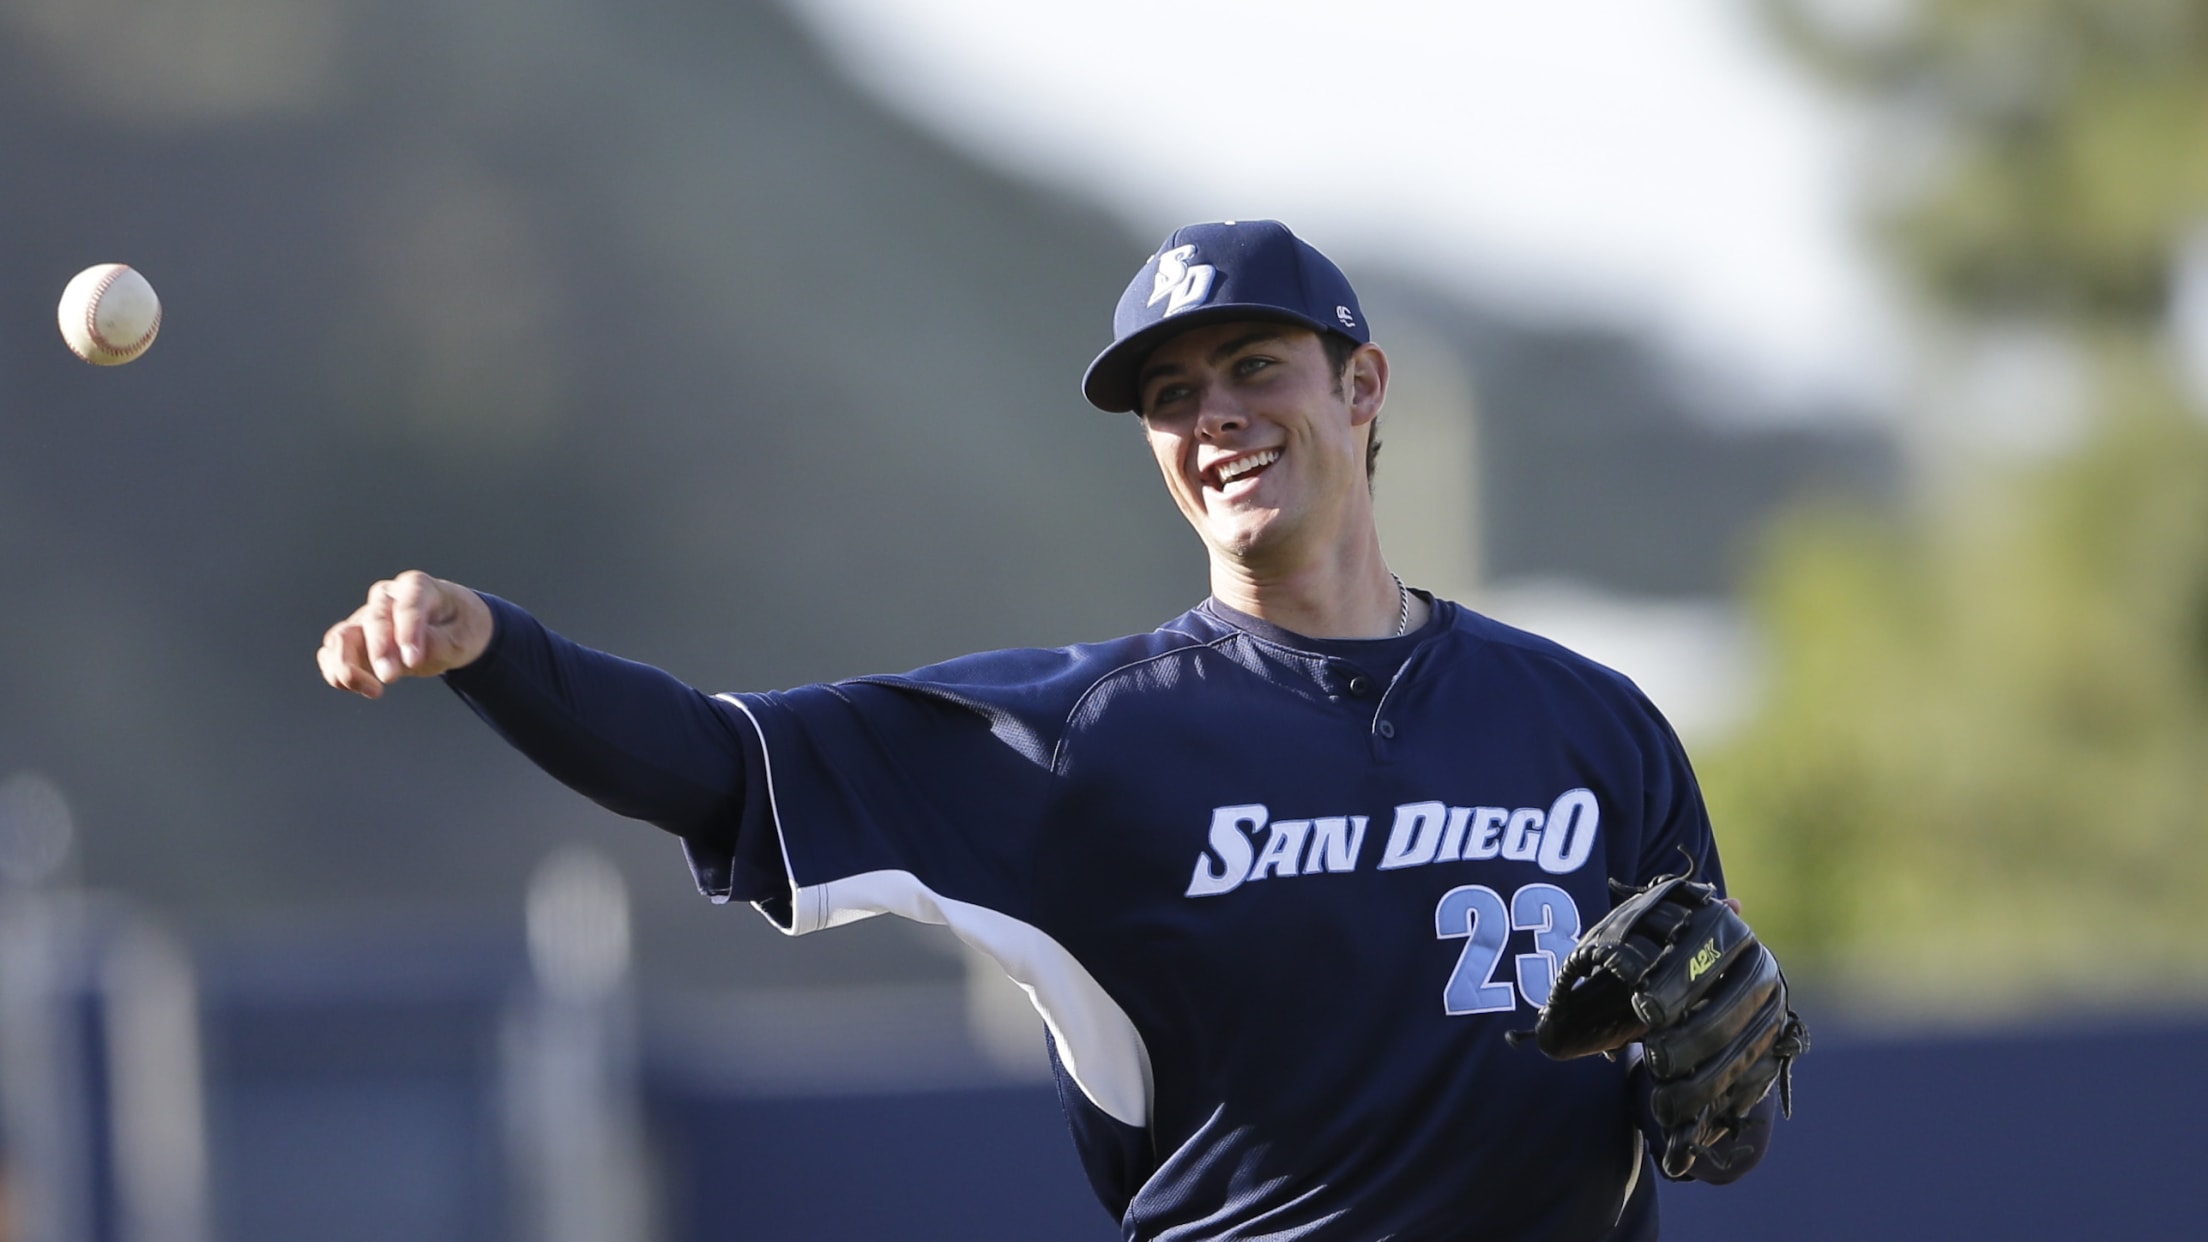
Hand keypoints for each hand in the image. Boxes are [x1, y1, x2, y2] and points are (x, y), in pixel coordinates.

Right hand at [318, 570, 494, 698]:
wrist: (451, 628)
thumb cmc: (458, 627)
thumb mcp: (463, 637)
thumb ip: (438, 644)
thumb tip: (406, 658)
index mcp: (417, 587)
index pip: (408, 605)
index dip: (408, 632)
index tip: (413, 660)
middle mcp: (386, 598)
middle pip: (374, 620)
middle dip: (379, 651)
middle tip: (390, 678)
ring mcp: (366, 618)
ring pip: (342, 636)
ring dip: (348, 665)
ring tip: (373, 689)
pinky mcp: (353, 640)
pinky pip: (332, 654)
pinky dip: (335, 672)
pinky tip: (358, 688)